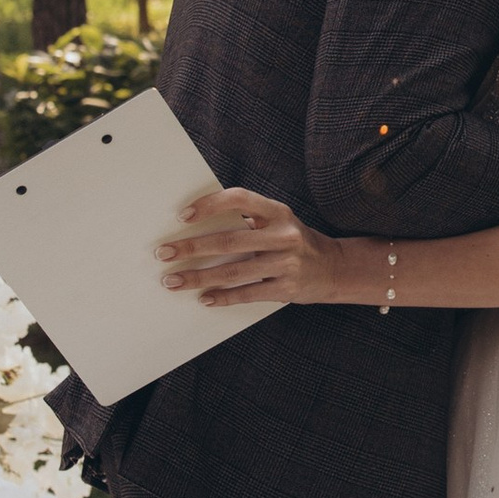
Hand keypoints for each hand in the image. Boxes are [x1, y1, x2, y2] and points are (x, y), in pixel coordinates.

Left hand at [157, 186, 353, 306]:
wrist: (335, 268)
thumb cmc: (295, 240)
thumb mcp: (279, 221)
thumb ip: (250, 218)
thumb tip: (199, 224)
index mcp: (278, 212)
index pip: (239, 200)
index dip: (209, 205)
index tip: (183, 216)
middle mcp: (284, 235)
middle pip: (228, 241)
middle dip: (191, 248)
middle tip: (163, 253)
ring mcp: (286, 263)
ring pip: (233, 271)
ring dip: (198, 277)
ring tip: (173, 281)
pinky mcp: (286, 288)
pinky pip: (247, 294)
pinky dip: (222, 297)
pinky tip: (203, 298)